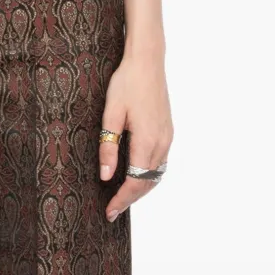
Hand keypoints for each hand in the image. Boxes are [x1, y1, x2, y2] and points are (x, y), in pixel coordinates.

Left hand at [98, 51, 172, 221]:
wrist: (148, 62)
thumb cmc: (126, 84)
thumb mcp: (110, 115)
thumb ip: (108, 147)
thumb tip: (106, 177)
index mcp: (147, 141)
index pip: (135, 182)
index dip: (122, 200)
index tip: (109, 212)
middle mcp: (161, 143)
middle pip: (147, 183)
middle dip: (129, 200)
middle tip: (112, 212)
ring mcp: (167, 138)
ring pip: (156, 175)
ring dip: (140, 190)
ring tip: (122, 199)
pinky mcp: (168, 132)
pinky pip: (160, 163)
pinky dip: (148, 177)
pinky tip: (135, 178)